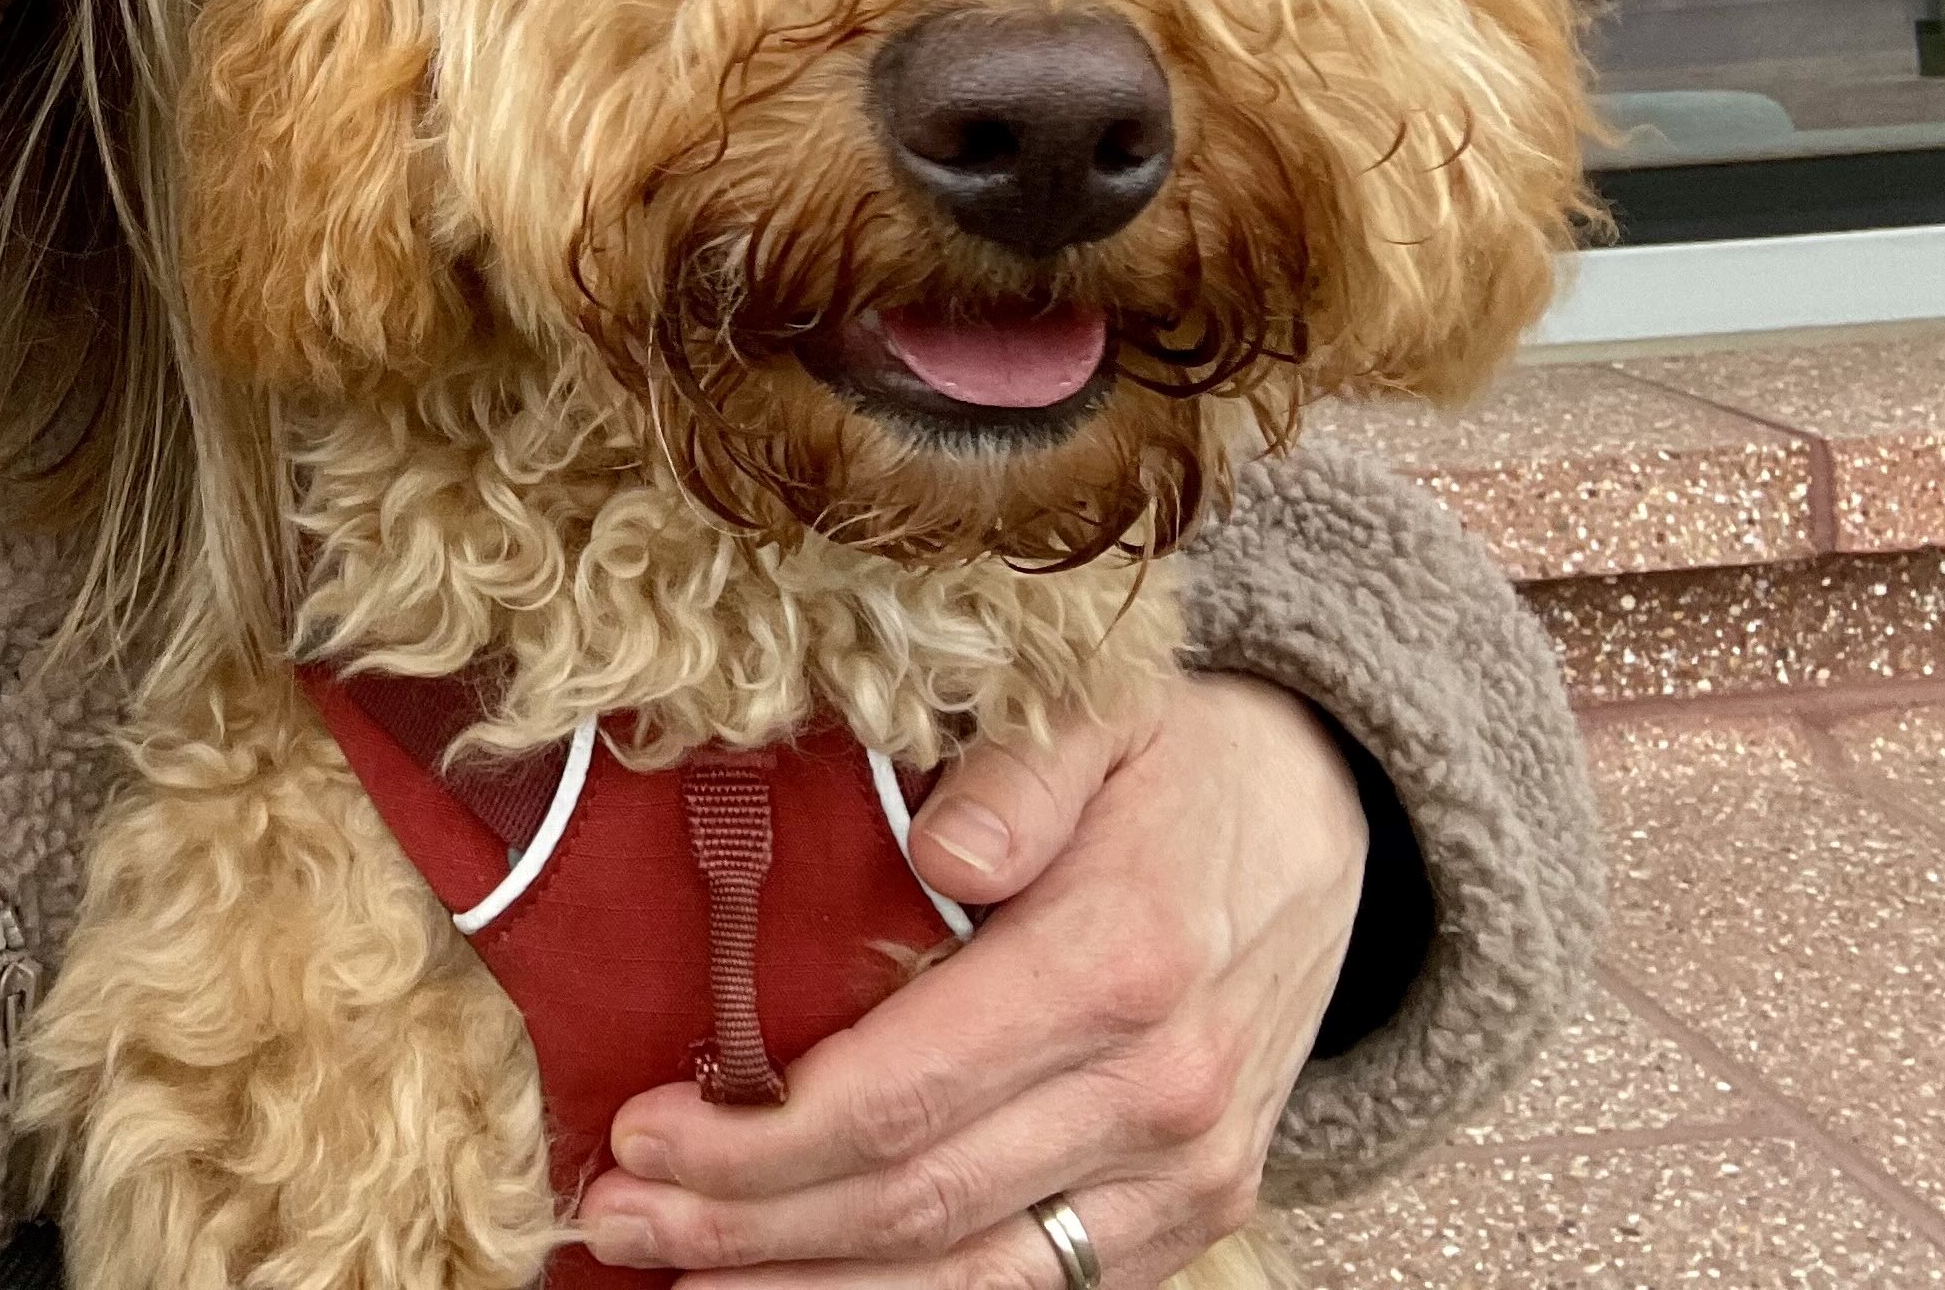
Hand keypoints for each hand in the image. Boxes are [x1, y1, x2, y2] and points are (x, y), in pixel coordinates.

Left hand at [571, 673, 1367, 1284]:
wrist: (1330, 821)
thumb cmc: (1177, 759)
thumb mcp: (1098, 712)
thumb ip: (1017, 774)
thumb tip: (945, 852)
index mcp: (1119, 960)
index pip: (907, 1091)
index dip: (763, 1136)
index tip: (642, 1130)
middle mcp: (1158, 1091)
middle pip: (919, 1199)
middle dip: (750, 1226)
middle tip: (613, 1219)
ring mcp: (1184, 1172)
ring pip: (979, 1280)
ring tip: (682, 1284)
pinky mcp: (1191, 1216)